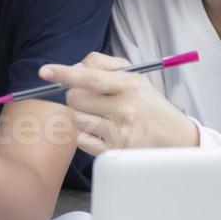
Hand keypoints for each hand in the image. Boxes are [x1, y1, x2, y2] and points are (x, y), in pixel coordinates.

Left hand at [39, 51, 199, 153]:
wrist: (176, 139)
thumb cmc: (150, 106)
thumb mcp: (136, 79)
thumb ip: (106, 68)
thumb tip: (74, 67)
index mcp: (130, 85)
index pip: (89, 76)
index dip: (64, 73)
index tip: (44, 71)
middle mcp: (125, 107)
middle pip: (75, 98)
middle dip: (76, 97)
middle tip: (91, 99)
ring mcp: (119, 131)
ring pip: (76, 119)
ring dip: (82, 116)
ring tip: (102, 117)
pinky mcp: (115, 151)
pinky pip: (81, 140)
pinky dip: (86, 136)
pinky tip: (104, 133)